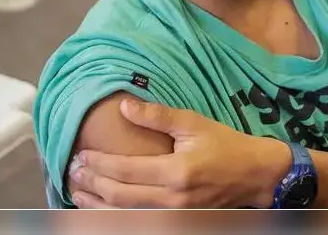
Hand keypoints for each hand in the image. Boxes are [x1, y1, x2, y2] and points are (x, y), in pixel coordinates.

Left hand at [69, 100, 291, 208]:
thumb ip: (158, 116)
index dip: (99, 163)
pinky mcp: (177, 221)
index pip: (125, 170)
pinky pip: (138, 221)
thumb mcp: (194, 124)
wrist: (256, 175)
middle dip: (91, 184)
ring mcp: (174, 214)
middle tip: (71, 172)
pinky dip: (116, 214)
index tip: (80, 155)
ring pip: (125, 214)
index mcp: (176, 171)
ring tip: (77, 191)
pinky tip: (102, 206)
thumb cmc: (227, 145)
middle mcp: (172, 198)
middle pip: (119, 196)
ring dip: (97, 204)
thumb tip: (123, 106)